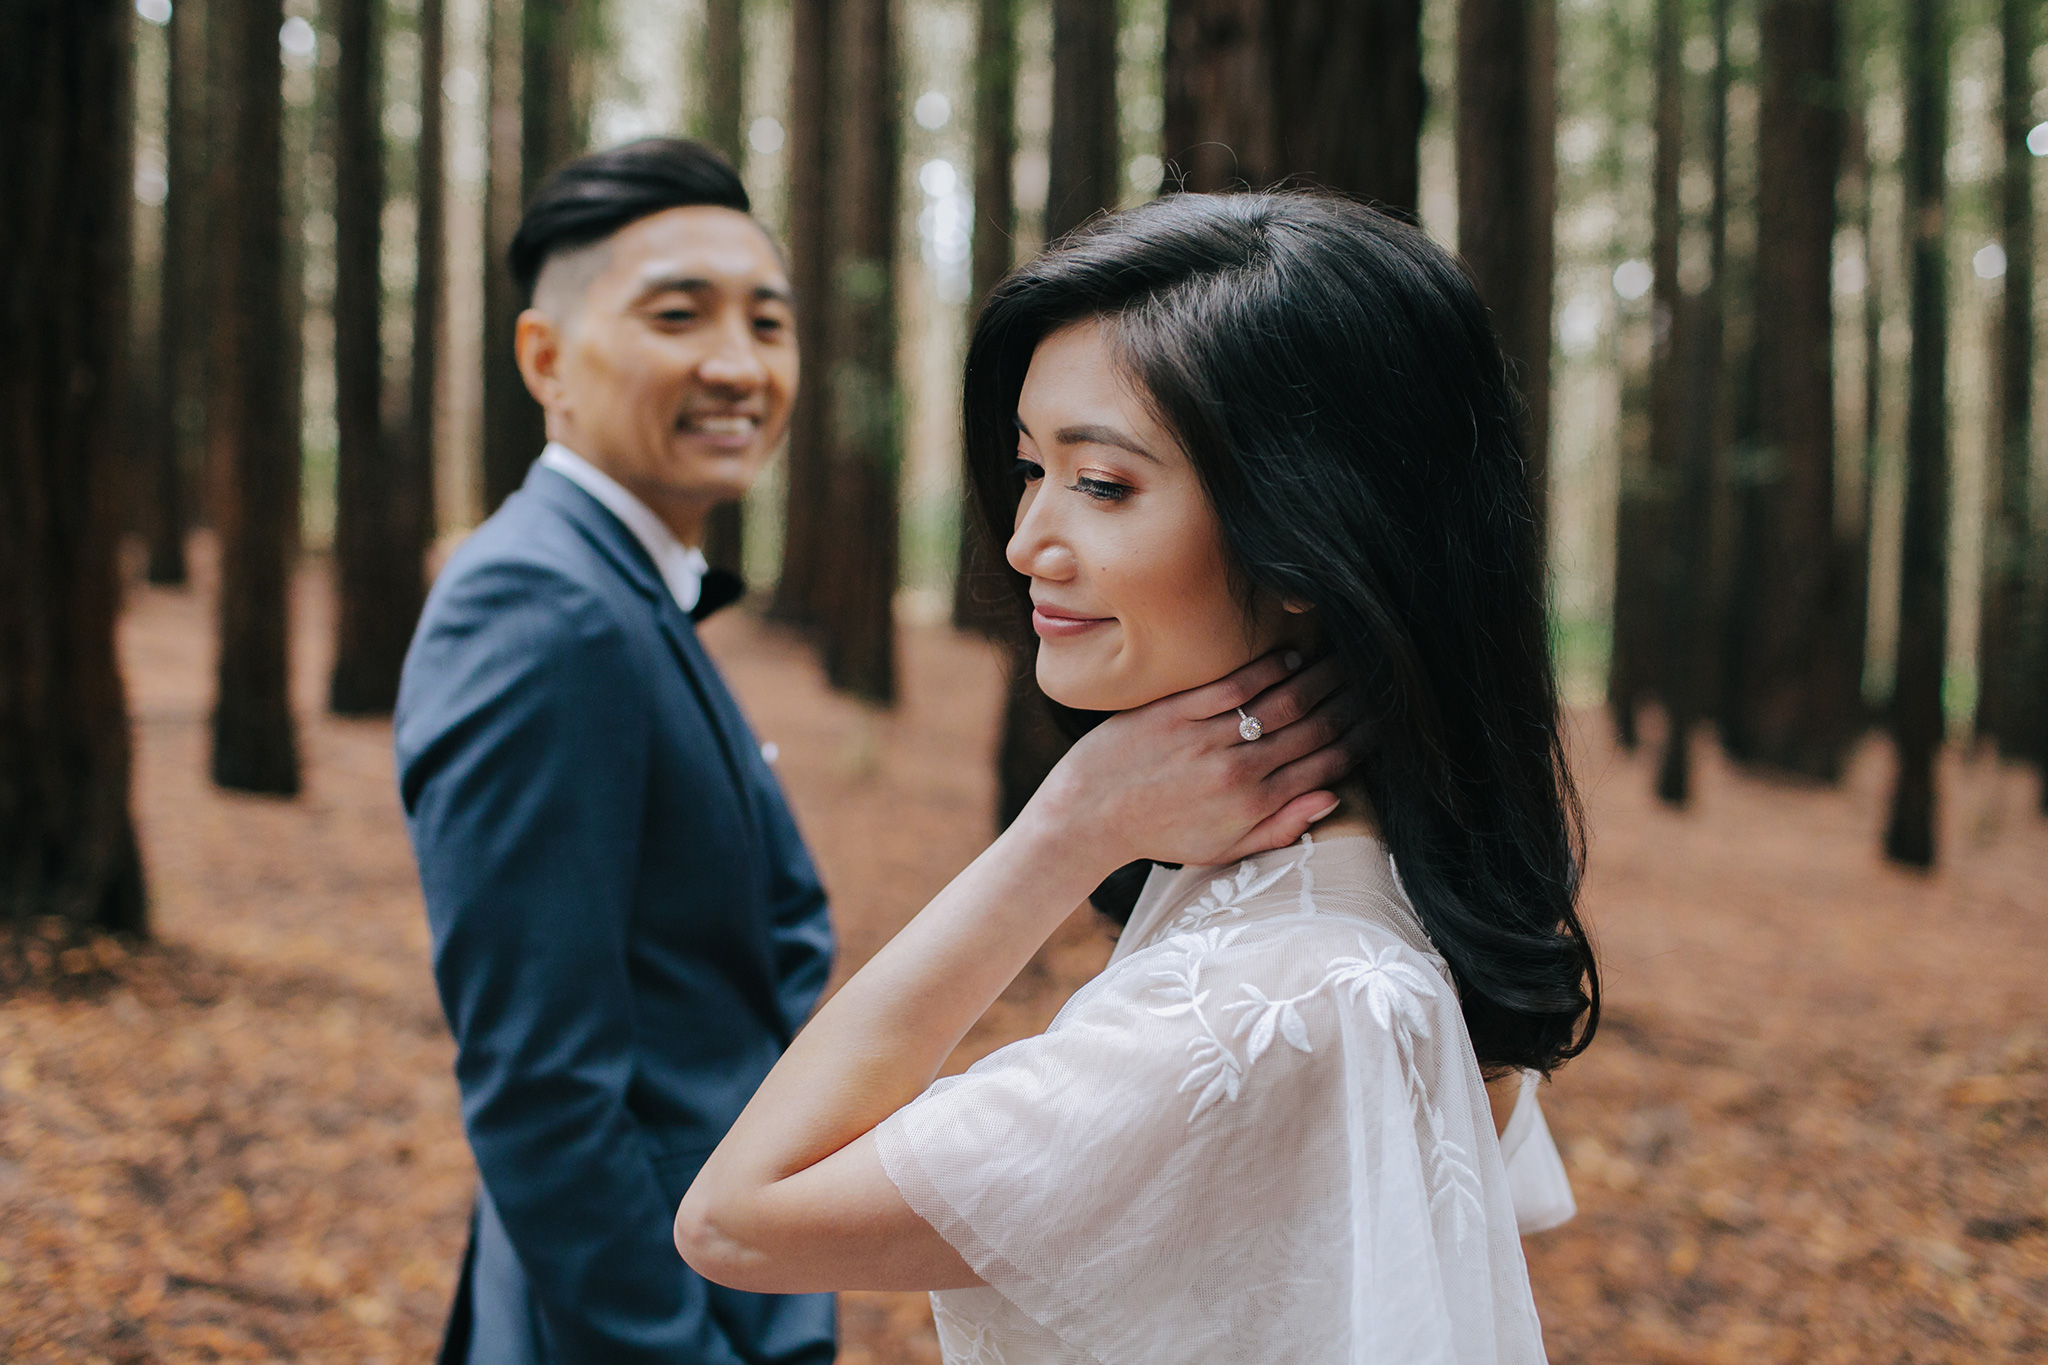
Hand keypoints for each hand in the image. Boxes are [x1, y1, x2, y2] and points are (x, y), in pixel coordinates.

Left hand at [1019, 651, 1366, 877]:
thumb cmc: (1158, 835)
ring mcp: (1206, 740)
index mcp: (1253, 805)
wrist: (1088, 818)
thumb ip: (1278, 828)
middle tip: (1372, 681)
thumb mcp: (1222, 849)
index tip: (1379, 719)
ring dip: (1320, 678)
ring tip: (1343, 661)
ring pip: (1281, 701)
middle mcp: (1237, 771)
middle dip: (1350, 702)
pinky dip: (1268, 668)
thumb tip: (1330, 799)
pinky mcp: (1175, 713)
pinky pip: (1234, 684)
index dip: (1360, 738)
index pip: (1326, 763)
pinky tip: (1291, 656)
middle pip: (1312, 727)